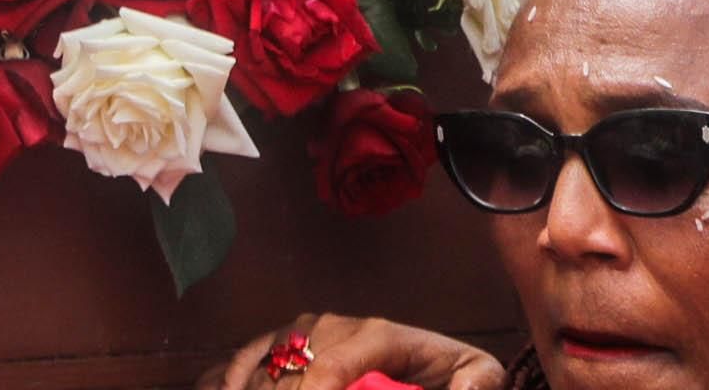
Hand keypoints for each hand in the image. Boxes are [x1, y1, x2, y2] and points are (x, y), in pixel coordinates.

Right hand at [203, 322, 506, 389]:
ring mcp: (306, 329)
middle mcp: (334, 325)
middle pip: (294, 370)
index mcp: (378, 333)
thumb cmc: (453, 373)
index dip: (314, 389)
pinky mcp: (287, 339)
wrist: (435, 363)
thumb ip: (474, 386)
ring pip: (266, 364)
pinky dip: (230, 378)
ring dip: (253, 387)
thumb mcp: (478, 375)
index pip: (333, 365)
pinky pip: (249, 357)